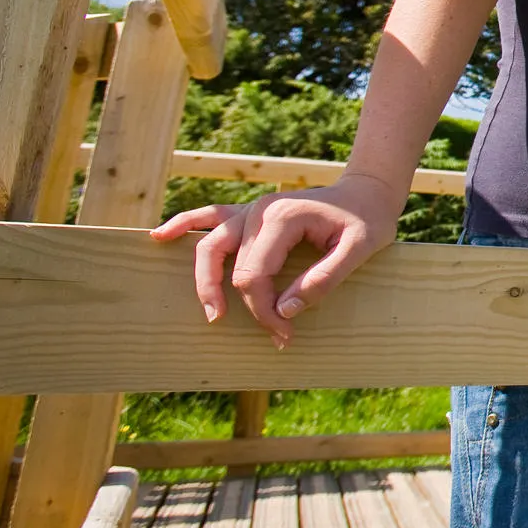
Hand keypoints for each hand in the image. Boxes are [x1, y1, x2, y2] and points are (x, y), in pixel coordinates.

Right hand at [149, 173, 404, 347]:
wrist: (368, 192)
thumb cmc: (368, 219)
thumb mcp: (360, 249)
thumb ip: (324, 279)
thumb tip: (285, 310)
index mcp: (282, 218)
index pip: (254, 275)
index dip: (264, 310)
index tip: (286, 333)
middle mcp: (259, 211)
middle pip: (231, 266)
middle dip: (245, 306)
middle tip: (270, 335)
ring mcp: (252, 208)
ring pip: (210, 245)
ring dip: (205, 280)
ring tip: (211, 312)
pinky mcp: (251, 212)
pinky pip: (209, 217)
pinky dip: (184, 224)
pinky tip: (159, 236)